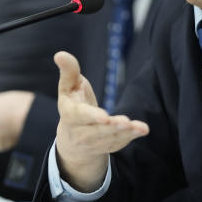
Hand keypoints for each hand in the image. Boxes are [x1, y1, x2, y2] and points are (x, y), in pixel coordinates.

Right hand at [53, 50, 148, 191]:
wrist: (72, 139)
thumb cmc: (73, 103)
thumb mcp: (68, 87)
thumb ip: (69, 71)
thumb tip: (60, 54)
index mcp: (70, 114)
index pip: (79, 116)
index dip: (91, 116)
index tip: (104, 116)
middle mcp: (80, 132)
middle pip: (97, 131)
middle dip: (112, 127)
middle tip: (125, 122)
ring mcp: (94, 143)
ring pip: (110, 139)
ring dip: (125, 133)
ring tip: (139, 127)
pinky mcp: (107, 147)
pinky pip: (120, 143)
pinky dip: (131, 137)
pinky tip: (142, 129)